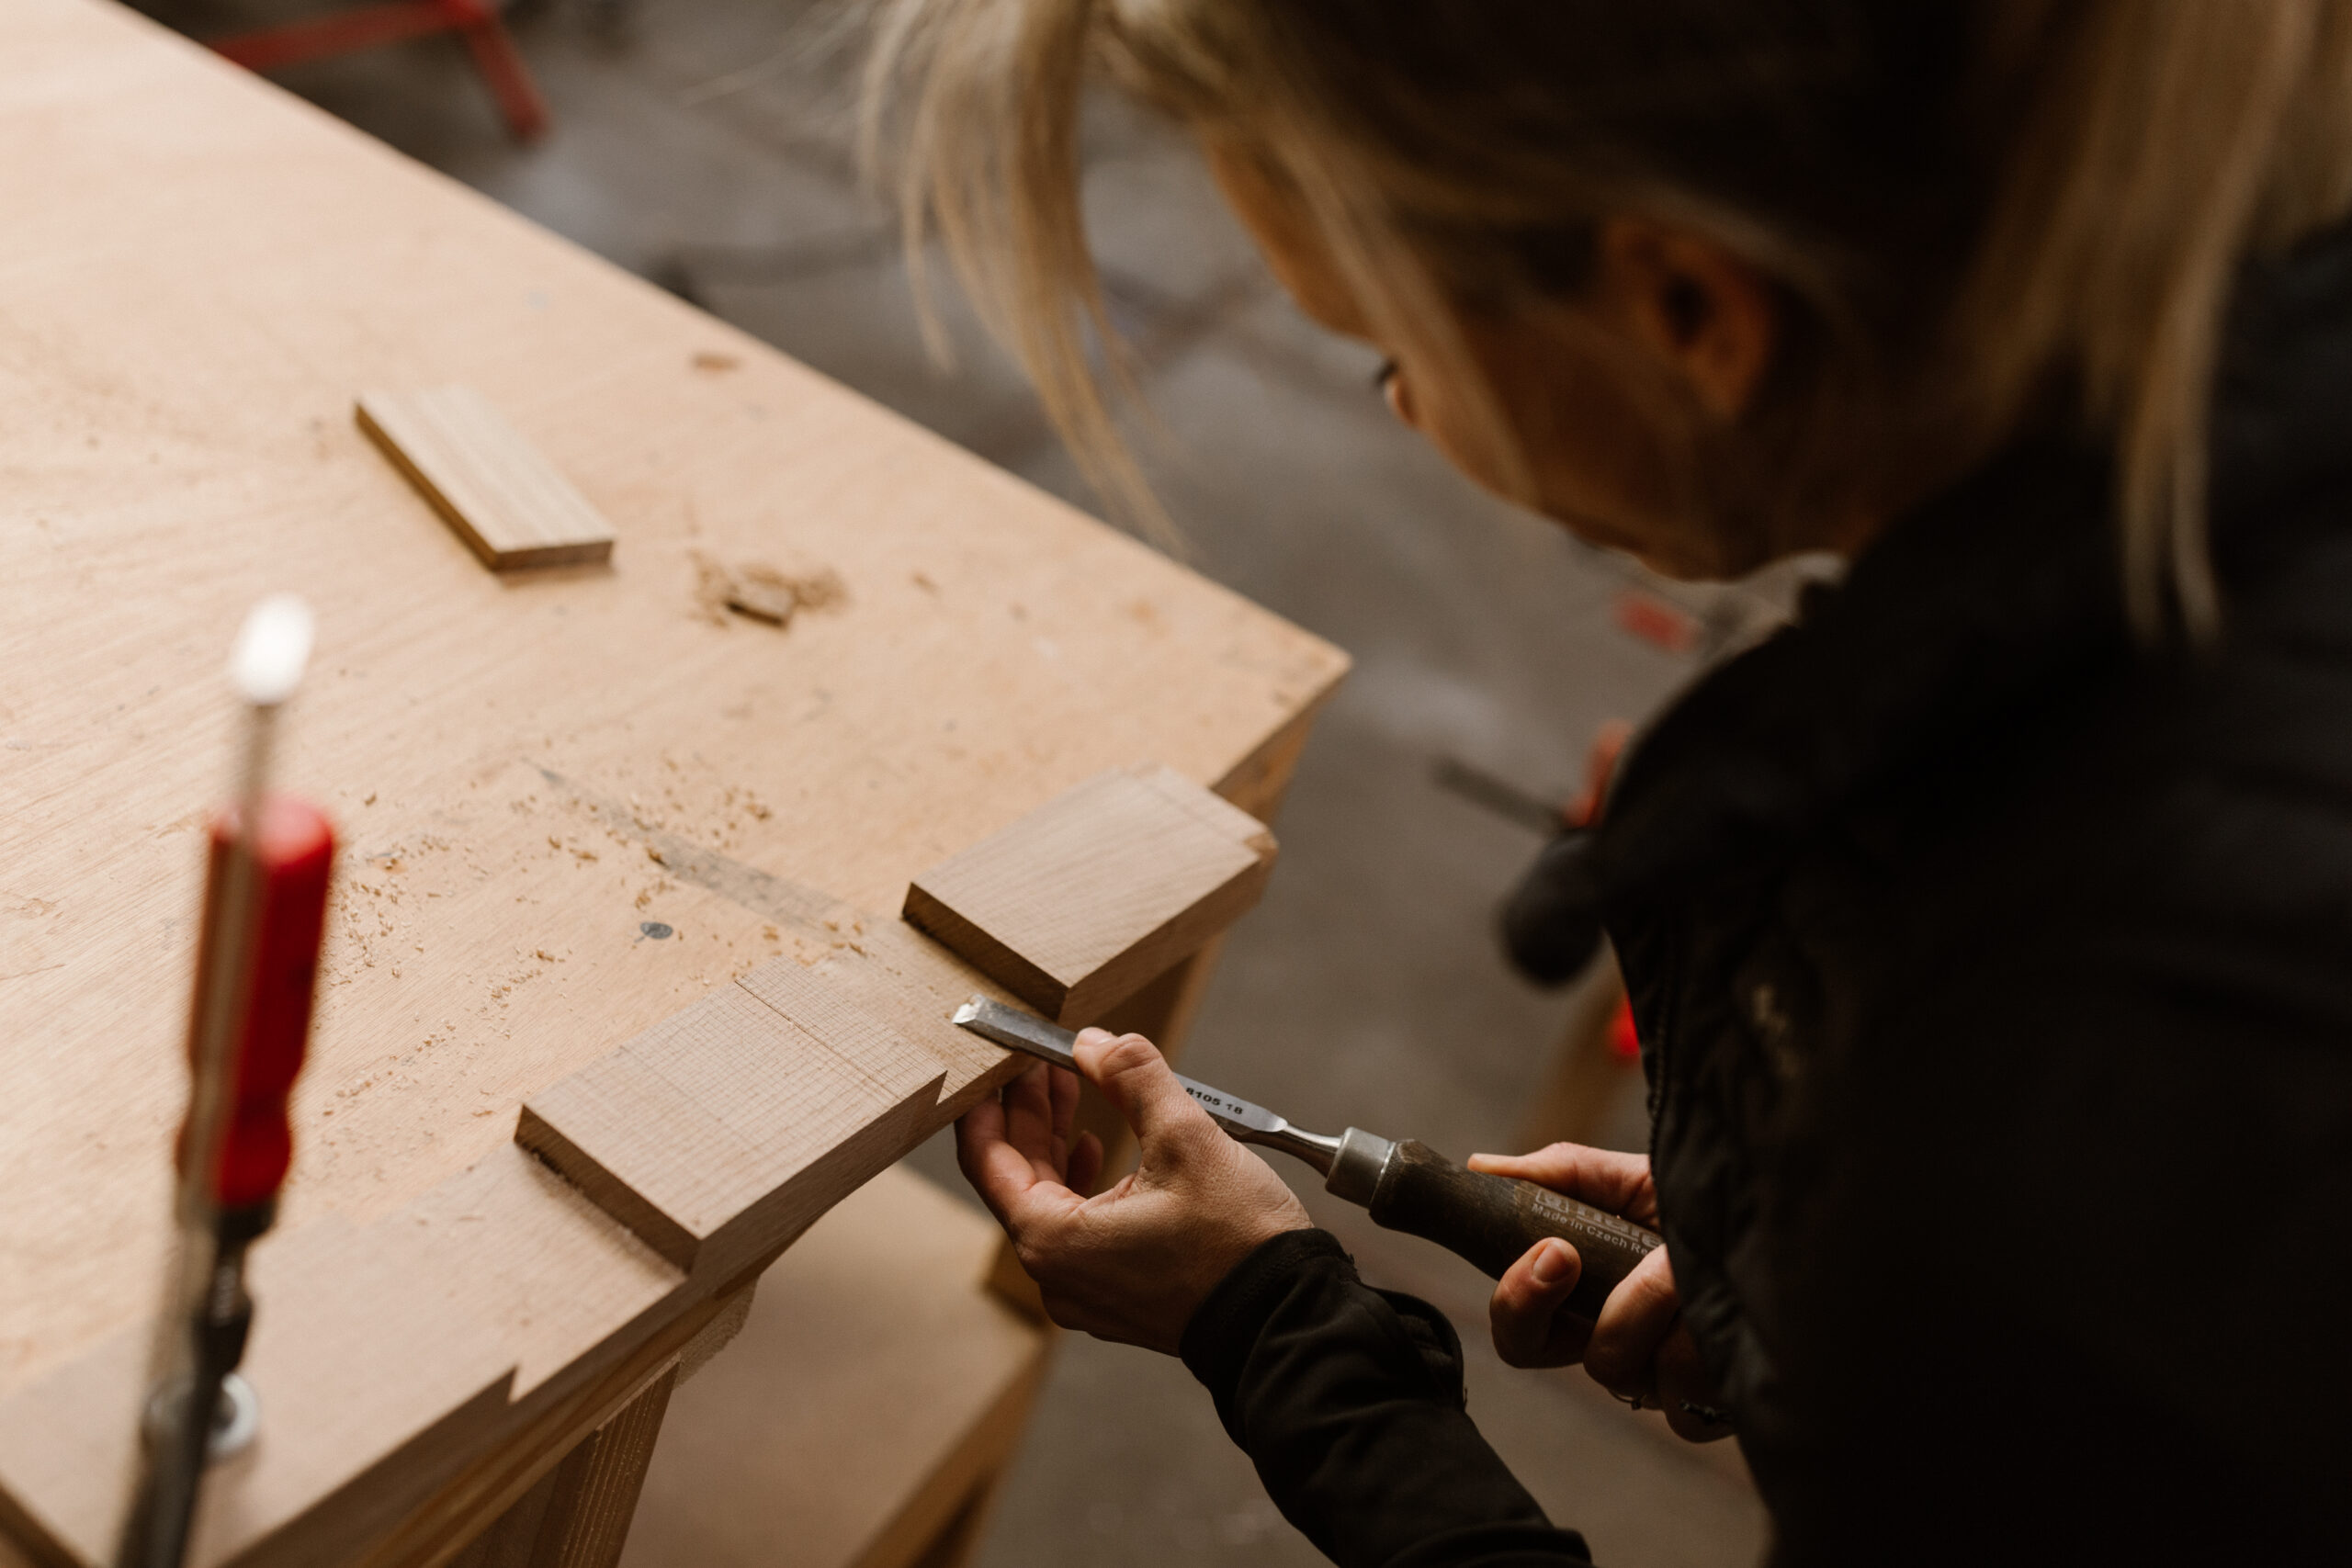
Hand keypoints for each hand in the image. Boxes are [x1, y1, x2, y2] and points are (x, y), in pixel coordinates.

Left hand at [956, 1028, 1310, 1353]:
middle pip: (1016, 1179)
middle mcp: (1056, 1273)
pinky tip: (1093, 1147)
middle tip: (1043, 1062)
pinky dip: (1078, 1182)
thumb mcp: (1186, 1138)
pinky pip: (1075, 1230)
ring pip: (1047, 1202)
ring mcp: (1083, 1291)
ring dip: (1055, 1143)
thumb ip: (1132, 1078)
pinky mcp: (1113, 1297)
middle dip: (1030, 1114)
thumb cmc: (1237, 1241)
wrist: (1286, 1316)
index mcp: (1053, 1240)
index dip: (989, 1103)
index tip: (997, 1061)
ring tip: (1071, 1089)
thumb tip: (1095, 1042)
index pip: (986, 1161)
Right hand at [1467, 1143, 1730, 1441]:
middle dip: (1541, 1300)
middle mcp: (1616, 1348)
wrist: (1794, 1228)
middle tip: (1569, 1257)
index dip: (1516, 1296)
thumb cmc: (1710, 1210)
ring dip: (1651, 1299)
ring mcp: (1660, 1384)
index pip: (1519, 1324)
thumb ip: (1563, 1173)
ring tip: (1688, 1261)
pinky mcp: (1713, 1409)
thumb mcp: (1636, 1179)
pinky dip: (1702, 1339)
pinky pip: (1682, 1396)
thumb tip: (1481, 1165)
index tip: (1550, 1249)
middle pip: (1534, 1351)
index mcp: (1587, 1299)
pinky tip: (1725, 1305)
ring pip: (1617, 1368)